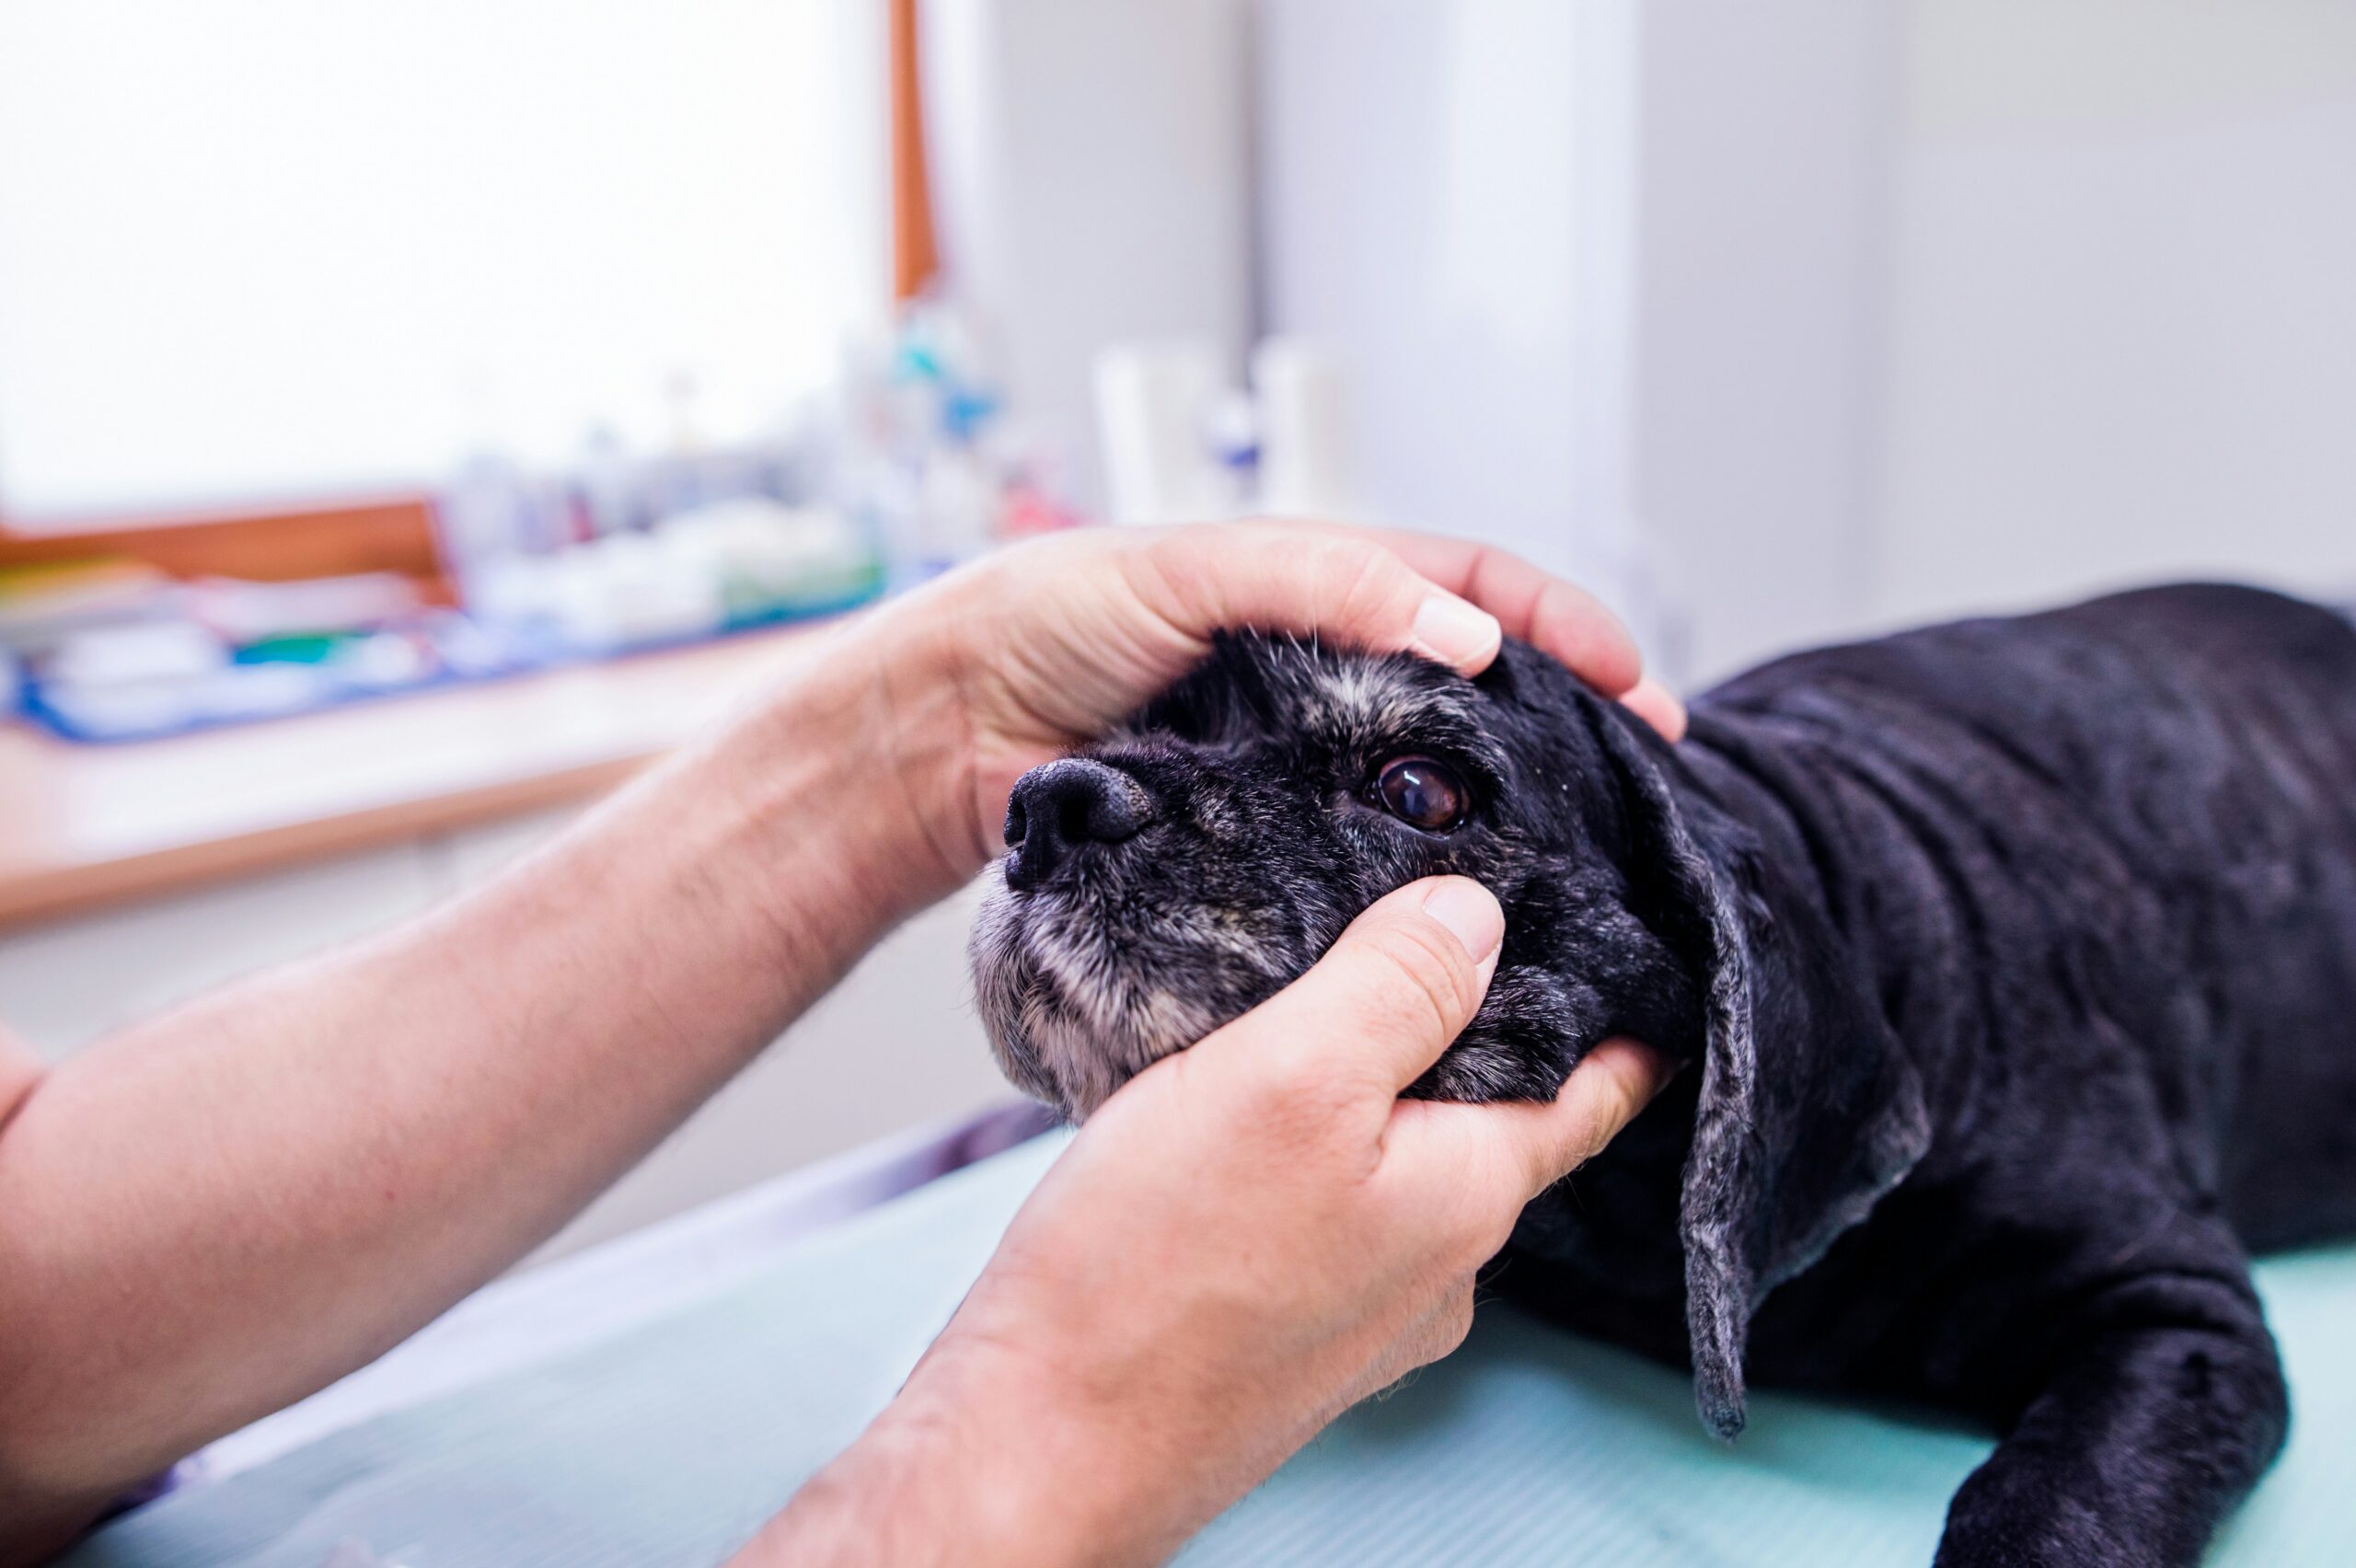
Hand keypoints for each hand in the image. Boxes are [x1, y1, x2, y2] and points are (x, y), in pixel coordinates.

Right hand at [746, 877, 1669, 1567]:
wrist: (1038, 1443)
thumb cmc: (1154, 1273)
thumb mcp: (1289, 1076)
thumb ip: (1397, 986)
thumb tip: (1476, 914)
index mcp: (1469, 1192)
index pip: (1591, 1089)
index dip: (1618, 1016)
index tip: (1641, 960)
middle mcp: (1438, 1266)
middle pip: (1490, 1117)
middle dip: (1470, 1033)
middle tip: (1431, 936)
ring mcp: (1361, 1312)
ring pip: (1399, 1164)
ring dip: (1373, 1093)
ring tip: (1309, 1013)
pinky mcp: (1283, 1332)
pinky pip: (1325, 1213)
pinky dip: (1305, 1154)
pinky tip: (1233, 1124)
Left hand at [822, 521, 1684, 892]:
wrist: (943, 730)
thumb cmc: (1048, 620)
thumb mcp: (1192, 566)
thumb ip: (1325, 582)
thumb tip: (1462, 634)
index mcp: (1319, 587)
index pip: (1476, 586)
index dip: (1566, 625)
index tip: (1637, 686)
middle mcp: (1321, 673)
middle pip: (1476, 690)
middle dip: (1570, 726)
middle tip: (1642, 786)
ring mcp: (1292, 762)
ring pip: (1426, 783)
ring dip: (1507, 813)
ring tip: (1578, 855)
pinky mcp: (1254, 839)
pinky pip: (1353, 857)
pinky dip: (1412, 881)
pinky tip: (1455, 912)